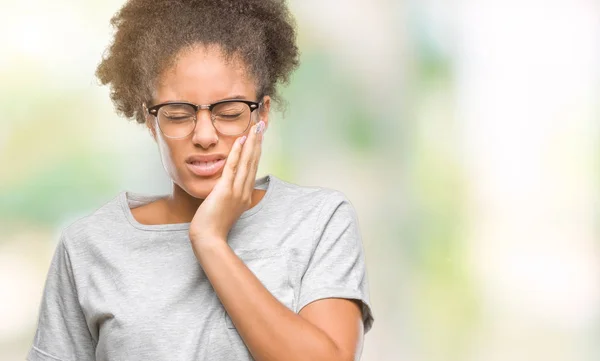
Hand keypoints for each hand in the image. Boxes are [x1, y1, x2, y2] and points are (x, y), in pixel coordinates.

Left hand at [188, 120, 265, 250]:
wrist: (209, 239)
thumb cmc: (213, 227)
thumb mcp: (225, 209)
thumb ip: (229, 196)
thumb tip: (227, 186)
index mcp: (245, 196)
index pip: (252, 169)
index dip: (256, 152)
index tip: (258, 138)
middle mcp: (245, 192)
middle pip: (254, 162)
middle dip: (258, 143)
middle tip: (262, 126)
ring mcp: (237, 191)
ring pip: (246, 162)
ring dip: (251, 143)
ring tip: (256, 128)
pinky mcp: (225, 190)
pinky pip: (232, 167)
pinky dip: (237, 153)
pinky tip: (240, 140)